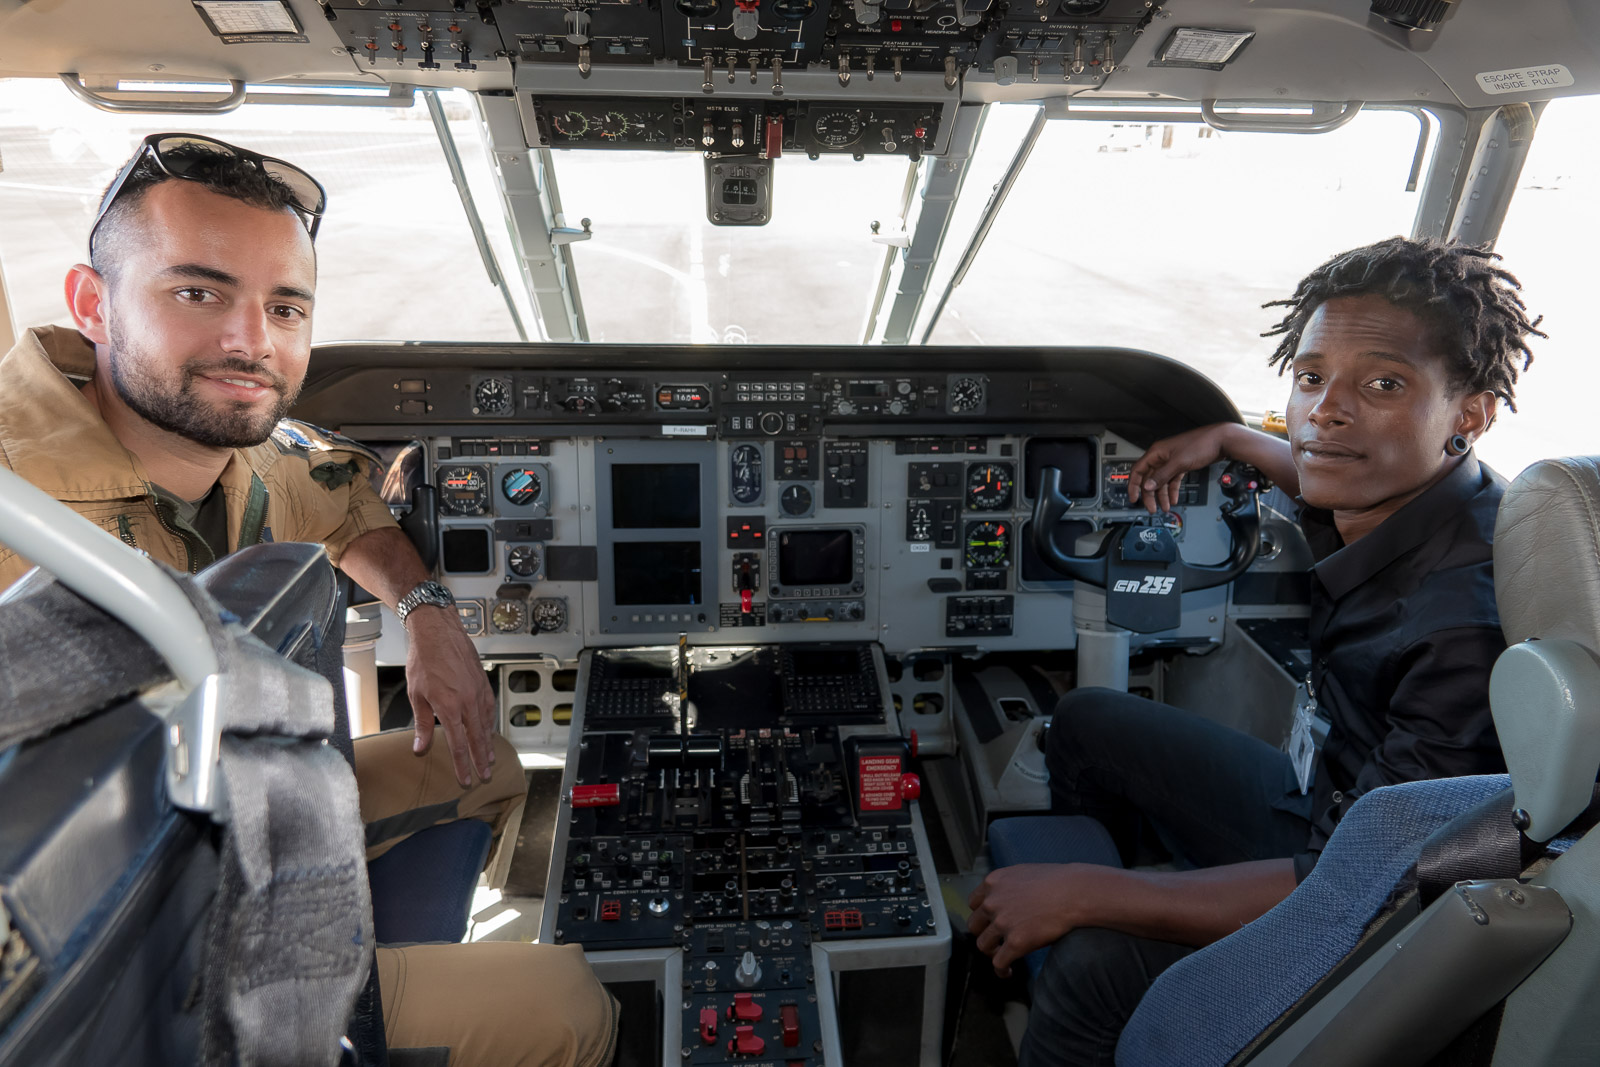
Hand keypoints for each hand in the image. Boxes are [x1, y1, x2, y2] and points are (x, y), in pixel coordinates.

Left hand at [403, 605, 495, 785]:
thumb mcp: (416, 694)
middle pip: (477, 739)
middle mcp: (468, 702)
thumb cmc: (424, 659)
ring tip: (489, 759)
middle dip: (481, 761)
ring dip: (488, 745)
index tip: (465, 780)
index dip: (463, 766)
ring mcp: (478, 692)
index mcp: (449, 708)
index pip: (459, 745)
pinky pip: (489, 709)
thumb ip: (421, 724)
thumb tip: (420, 748)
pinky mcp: (482, 683)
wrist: (438, 632)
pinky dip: (490, 724)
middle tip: (484, 777)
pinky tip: (488, 730)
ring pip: (486, 725)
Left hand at [967, 863, 1081, 976]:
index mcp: (993, 882)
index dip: (982, 915)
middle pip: (974, 925)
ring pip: (983, 945)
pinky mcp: (1015, 942)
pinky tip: (1008, 971)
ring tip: (1003, 956)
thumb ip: (1007, 886)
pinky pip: (998, 962)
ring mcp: (1002, 923)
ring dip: (992, 952)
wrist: (1075, 893)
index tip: (989, 922)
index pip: (974, 903)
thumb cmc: (1057, 881)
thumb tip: (1007, 898)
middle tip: (996, 940)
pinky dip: (1001, 970)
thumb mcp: (1023, 873)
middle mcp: (992, 902)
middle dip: (984, 933)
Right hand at [1127, 423, 1236, 513]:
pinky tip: (1173, 499)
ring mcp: (1171, 461)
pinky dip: (1172, 490)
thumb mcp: (1178, 462)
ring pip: (1161, 481)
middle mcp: (1162, 456)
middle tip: (1152, 508)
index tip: (1134, 498)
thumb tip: (1147, 486)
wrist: (1221, 440)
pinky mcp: (1181, 465)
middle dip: (1150, 495)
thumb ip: (1162, 475)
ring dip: (1162, 495)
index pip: (1138, 470)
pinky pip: (1172, 480)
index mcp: (1156, 452)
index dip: (1134, 485)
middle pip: (1149, 479)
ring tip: (1164, 507)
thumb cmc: (1201, 444)